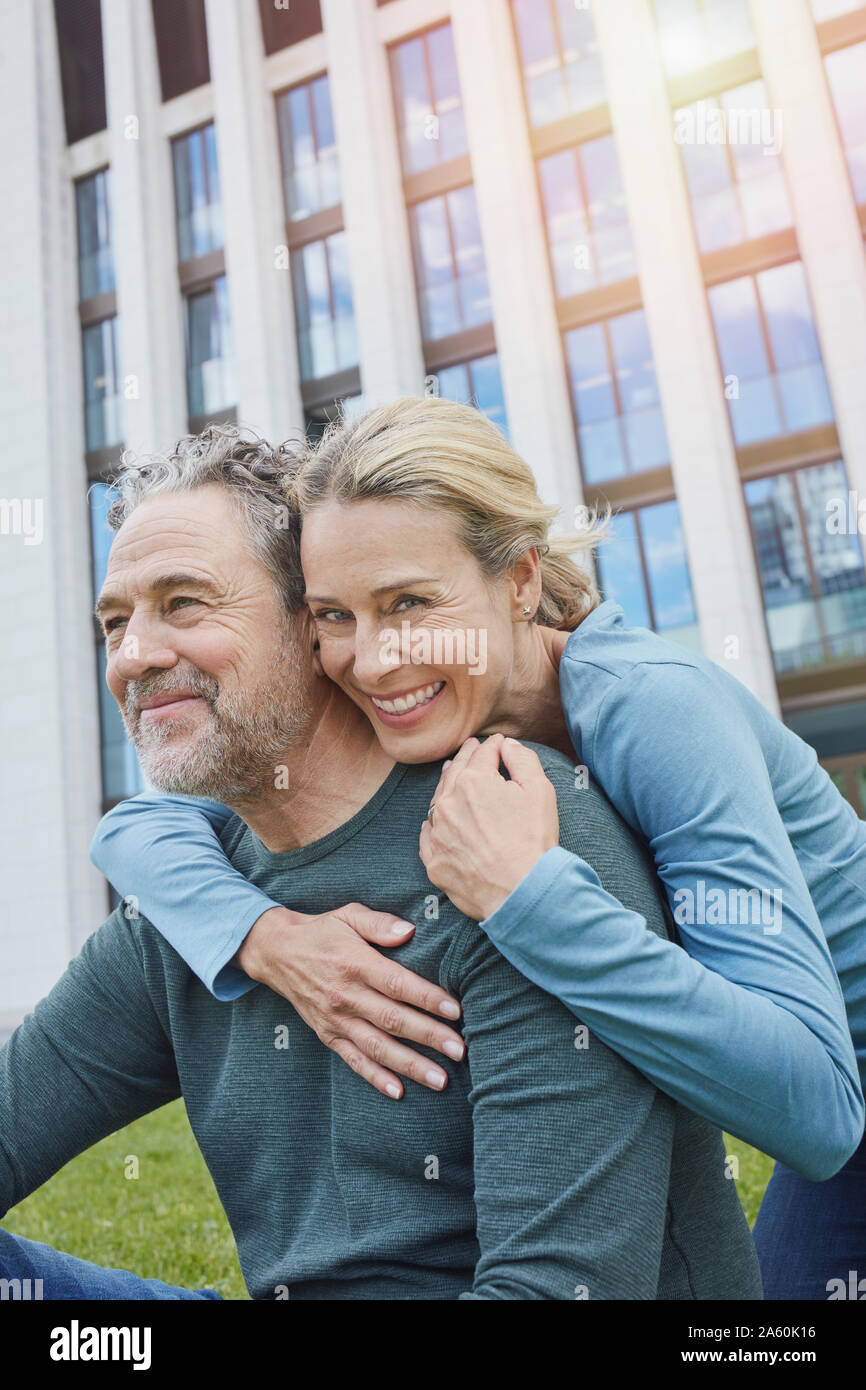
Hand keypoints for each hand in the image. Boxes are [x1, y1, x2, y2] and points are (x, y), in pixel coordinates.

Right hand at [235, 903, 463, 1098]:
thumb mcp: (348, 916)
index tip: (456, 1011)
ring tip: (440, 1080)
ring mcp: (336, 1020)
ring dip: (410, 1065)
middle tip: (460, 1050)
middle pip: (393, 1020)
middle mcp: (346, 996)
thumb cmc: (322, 932)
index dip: (428, 999)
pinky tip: (399, 1091)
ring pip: (377, 1047)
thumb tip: (409, 931)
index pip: (397, 985)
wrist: (277, 953)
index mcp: (355, 964)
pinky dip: (375, 1077)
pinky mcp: (328, 1035)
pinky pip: (354, 1060)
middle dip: (429, 1037)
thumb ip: (379, 924)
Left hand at [419, 734, 559, 920]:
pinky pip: (428, 836)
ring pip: (438, 802)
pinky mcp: (434, 860)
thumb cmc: (533, 840)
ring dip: (446, 786)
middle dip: (465, 757)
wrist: (520, 890)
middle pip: (455, 772)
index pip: (483, 754)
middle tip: (471, 748)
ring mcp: (437, 833)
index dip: (494, 745)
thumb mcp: (539, 790)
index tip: (499, 742)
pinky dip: (432, 826)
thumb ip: (522, 760)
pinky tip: (433, 822)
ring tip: (451, 774)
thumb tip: (508, 746)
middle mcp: (448, 802)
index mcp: (473, 780)